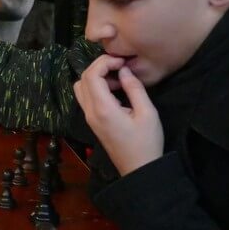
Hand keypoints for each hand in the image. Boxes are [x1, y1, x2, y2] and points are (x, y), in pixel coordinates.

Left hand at [73, 54, 164, 174]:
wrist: (139, 168)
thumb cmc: (147, 142)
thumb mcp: (147, 113)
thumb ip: (134, 88)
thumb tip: (124, 70)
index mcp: (102, 108)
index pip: (91, 75)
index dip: (104, 62)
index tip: (122, 61)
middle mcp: (90, 111)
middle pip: (83, 79)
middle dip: (99, 67)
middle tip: (120, 65)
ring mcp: (88, 117)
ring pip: (81, 88)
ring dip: (95, 77)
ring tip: (118, 78)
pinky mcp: (92, 121)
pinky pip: (86, 97)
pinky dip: (95, 87)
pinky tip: (115, 89)